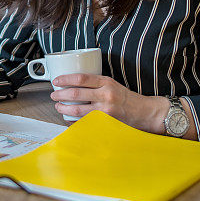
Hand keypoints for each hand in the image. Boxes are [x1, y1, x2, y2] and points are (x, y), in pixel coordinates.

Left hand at [51, 73, 168, 132]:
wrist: (145, 112)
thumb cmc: (127, 98)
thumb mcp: (112, 84)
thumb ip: (96, 83)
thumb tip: (73, 84)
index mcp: (106, 82)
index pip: (81, 78)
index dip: (65, 79)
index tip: (56, 81)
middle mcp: (105, 94)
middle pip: (76, 93)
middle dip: (60, 94)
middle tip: (53, 95)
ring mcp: (105, 110)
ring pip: (78, 110)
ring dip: (64, 108)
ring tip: (58, 107)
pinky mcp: (106, 122)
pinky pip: (85, 121)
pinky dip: (74, 120)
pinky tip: (69, 119)